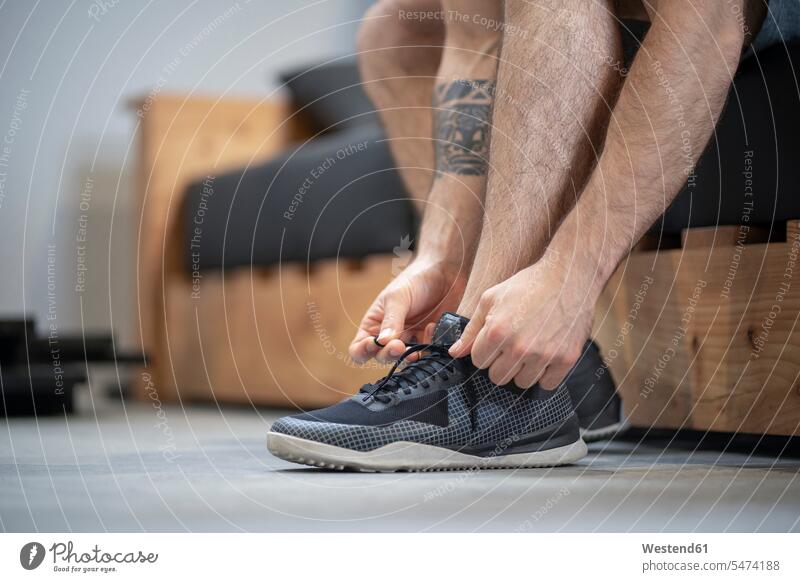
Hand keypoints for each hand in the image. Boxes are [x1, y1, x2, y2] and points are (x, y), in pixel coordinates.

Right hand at [349, 256, 465, 363]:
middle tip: (399, 346)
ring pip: (403, 360)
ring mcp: (409, 340)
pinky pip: (425, 354)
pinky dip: (428, 348)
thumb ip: (391, 321)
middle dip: (388, 354)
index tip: (374, 344)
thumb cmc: (415, 280)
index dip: (363, 351)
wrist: (444, 272)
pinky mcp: (428, 341)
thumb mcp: (398, 297)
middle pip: (381, 357)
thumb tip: (383, 343)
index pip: (359, 348)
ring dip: (408, 356)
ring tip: (416, 345)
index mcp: (374, 324)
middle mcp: (389, 336)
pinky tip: (431, 328)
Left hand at [448, 256, 595, 388]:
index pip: (479, 361)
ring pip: (522, 383)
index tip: (495, 340)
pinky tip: (545, 356)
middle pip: (498, 377)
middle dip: (500, 363)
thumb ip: (471, 329)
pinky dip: (545, 375)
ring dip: (522, 370)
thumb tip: (454, 353)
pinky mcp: (566, 359)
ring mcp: (544, 355)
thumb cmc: (527, 284)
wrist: (568, 276)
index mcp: (497, 332)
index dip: (485, 351)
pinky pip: (548, 385)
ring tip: (529, 349)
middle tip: (512, 345)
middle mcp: (520, 347)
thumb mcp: (491, 299)